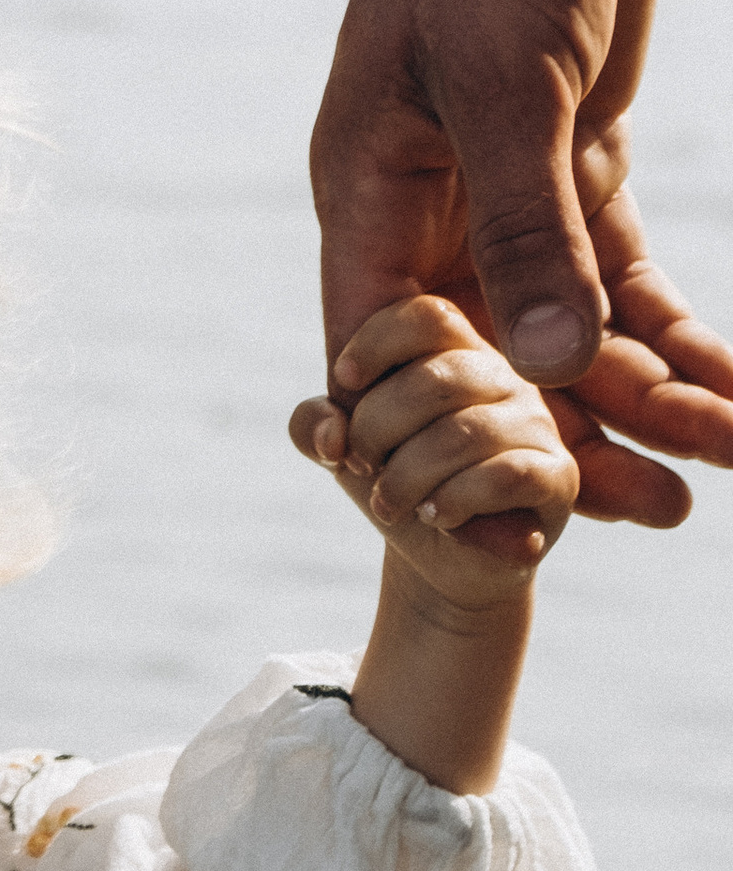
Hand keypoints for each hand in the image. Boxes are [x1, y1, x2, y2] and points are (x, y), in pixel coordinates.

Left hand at [291, 295, 577, 603]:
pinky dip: (456, 499)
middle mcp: (503, 376)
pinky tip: (436, 516)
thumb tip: (333, 435)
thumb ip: (313, 425)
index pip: (428, 316)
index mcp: (455, 350)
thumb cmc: (393, 481)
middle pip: (435, 380)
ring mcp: (536, 423)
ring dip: (407, 477)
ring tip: (390, 501)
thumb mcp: (338, 448)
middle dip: (376, 430)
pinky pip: (506, 475)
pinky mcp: (558, 476)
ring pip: (466, 433)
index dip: (375, 346)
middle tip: (364, 464)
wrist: (439, 555)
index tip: (344, 386)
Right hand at [311, 0, 732, 523]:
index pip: (388, 358)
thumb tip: (549, 365)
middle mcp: (425, 210)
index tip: (530, 522)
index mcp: (367, 195)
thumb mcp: (507, 82)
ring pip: (566, 332)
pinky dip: (676, 332)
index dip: (446, 446)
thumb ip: (525, 224)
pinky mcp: (575, 163)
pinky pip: (619, 279)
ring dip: (646, 396)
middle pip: (489, 365)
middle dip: (576, 442)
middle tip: (667, 512)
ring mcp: (501, 192)